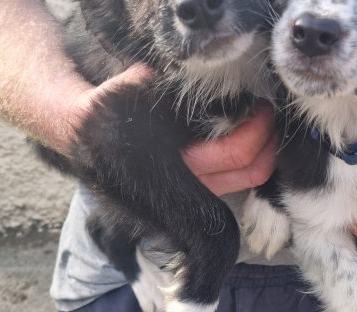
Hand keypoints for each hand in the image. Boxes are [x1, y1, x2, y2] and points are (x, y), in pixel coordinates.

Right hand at [63, 64, 274, 196]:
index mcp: (174, 163)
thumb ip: (143, 85)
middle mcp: (190, 183)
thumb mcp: (127, 93)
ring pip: (247, 181)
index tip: (260, 105)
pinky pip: (238, 181)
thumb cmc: (109, 111)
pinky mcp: (200, 189)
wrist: (85, 136)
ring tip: (265, 128)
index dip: (257, 129)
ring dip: (265, 155)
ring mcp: (197, 189)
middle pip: (251, 173)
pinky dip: (252, 163)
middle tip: (270, 116)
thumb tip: (151, 77)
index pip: (235, 154)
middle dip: (269, 143)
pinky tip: (252, 140)